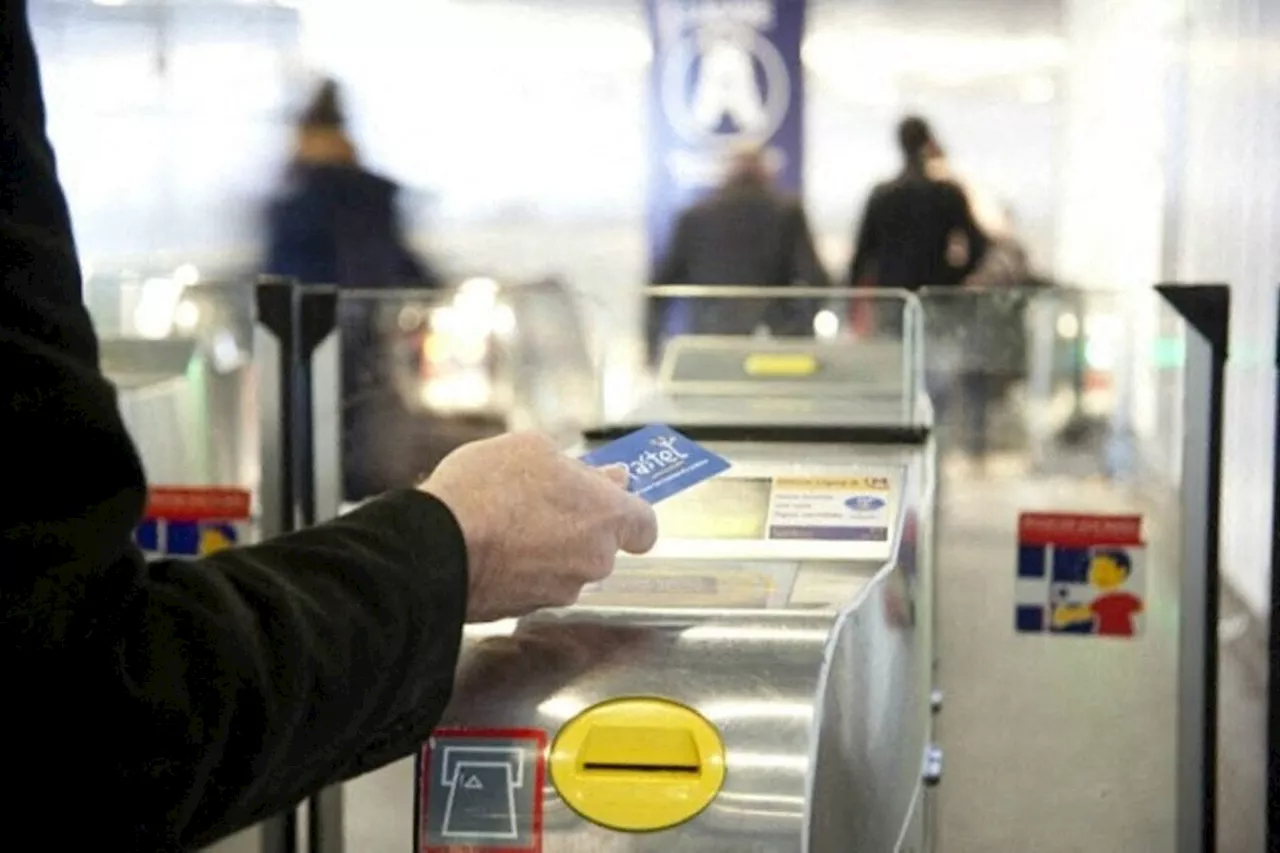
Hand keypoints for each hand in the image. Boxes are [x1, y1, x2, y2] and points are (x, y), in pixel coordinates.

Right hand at [422, 432, 657, 622]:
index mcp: (607, 516)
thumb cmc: (487, 490)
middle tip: (544, 498)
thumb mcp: (534, 449)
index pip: (644, 526)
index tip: (610, 496)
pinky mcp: (527, 609)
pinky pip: (534, 583)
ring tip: (507, 519)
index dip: (627, 510)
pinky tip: (493, 545)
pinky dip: (522, 568)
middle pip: (600, 544)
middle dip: (578, 524)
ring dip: (547, 546)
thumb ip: (580, 466)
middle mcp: (593, 560)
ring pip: (565, 565)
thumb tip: (608, 477)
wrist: (435, 549)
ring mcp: (561, 590)